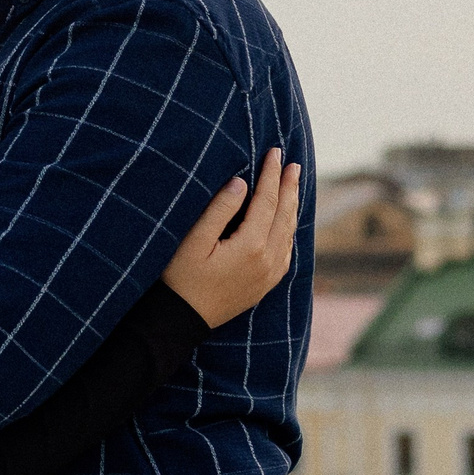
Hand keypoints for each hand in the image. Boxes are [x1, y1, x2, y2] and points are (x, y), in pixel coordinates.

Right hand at [160, 148, 302, 326]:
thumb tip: (241, 183)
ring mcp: (269, 275)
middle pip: (284, 215)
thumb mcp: (193, 241)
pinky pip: (286, 251)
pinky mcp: (265, 285)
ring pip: (289, 233)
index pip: (267, 200)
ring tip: (293, 185)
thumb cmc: (180, 279)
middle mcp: (268, 261)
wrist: (181, 321)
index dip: (271, 175)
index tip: (275, 152)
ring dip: (292, 207)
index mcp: (251, 246)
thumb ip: (219, 210)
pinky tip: (286, 222)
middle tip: (293, 163)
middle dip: (288, 187)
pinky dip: (289, 230)